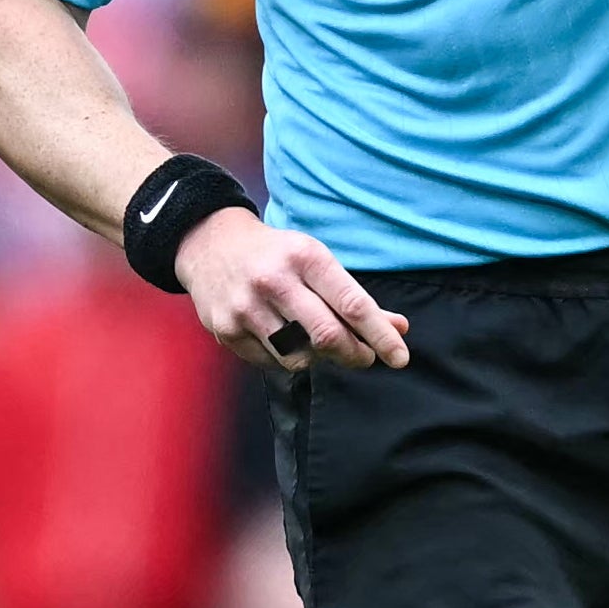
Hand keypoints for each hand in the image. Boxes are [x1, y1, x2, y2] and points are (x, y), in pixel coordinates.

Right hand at [176, 205, 407, 375]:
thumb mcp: (316, 261)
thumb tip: (399, 328)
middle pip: (327, 335)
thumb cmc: (276, 255)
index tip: (399, 356)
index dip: (380, 335)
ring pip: (299, 357)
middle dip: (355, 355)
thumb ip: (355, 298)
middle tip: (365, 358)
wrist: (209, 244)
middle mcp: (274, 281)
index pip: (352, 304)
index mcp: (305, 257)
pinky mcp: (226, 329)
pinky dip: (287, 359)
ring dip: (319, 358)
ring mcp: (246, 307)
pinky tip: (284, 340)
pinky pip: (270, 363)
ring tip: (317, 342)